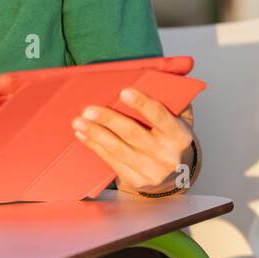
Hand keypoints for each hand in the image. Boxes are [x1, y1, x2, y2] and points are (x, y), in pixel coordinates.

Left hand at [72, 89, 195, 195]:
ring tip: (78, 121)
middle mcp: (167, 155)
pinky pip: (111, 160)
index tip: (124, 91)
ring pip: (118, 149)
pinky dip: (95, 146)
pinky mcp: (135, 180)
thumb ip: (170, 101)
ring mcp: (151, 171)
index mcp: (179, 136)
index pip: (161, 117)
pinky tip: (83, 135)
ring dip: (95, 134)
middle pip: (133, 134)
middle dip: (109, 120)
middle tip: (88, 110)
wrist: (174, 176)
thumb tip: (156, 77)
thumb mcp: (178, 120)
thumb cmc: (170, 139)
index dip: (142, 104)